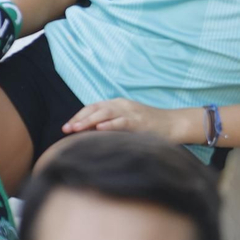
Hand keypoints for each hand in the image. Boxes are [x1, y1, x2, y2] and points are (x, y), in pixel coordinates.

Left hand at [63, 98, 191, 144]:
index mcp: (118, 104)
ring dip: (89, 121)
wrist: (173, 124)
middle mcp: (122, 105)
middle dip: (79, 119)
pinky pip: (122, 122)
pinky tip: (99, 129)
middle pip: (96, 109)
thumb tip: (91, 135)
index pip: (93, 107)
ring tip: (76, 129)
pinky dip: (110, 125)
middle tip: (66, 129)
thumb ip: (111, 125)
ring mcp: (131, 112)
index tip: (66, 127)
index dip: (79, 116)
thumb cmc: (149, 126)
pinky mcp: (139, 121)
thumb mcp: (127, 123)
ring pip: (105, 113)